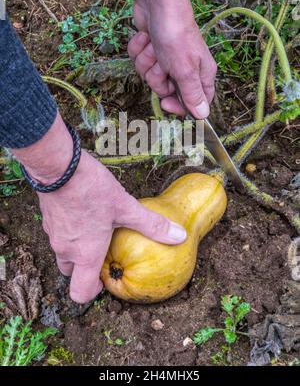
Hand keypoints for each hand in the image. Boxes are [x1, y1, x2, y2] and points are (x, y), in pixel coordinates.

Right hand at [12, 115, 185, 303]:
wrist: (58, 167)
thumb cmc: (92, 190)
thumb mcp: (126, 207)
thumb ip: (152, 224)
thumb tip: (179, 236)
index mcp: (85, 254)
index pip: (80, 293)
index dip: (94, 291)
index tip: (108, 277)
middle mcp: (66, 250)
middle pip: (72, 273)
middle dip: (87, 268)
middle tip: (105, 251)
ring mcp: (54, 235)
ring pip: (65, 253)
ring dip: (78, 249)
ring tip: (97, 230)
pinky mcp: (48, 220)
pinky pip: (59, 235)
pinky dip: (71, 232)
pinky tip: (85, 213)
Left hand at [128, 0, 216, 117]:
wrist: (157, 1)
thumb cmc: (175, 35)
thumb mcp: (185, 70)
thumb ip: (191, 94)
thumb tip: (203, 117)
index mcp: (200, 74)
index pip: (193, 103)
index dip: (177, 106)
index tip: (165, 103)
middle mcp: (185, 68)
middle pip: (166, 91)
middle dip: (157, 78)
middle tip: (162, 63)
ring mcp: (166, 57)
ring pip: (149, 75)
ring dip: (146, 61)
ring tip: (154, 46)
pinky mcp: (151, 47)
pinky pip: (139, 60)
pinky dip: (138, 49)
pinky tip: (145, 37)